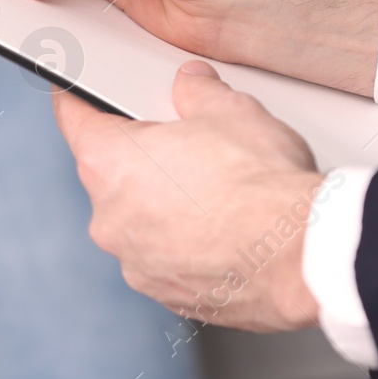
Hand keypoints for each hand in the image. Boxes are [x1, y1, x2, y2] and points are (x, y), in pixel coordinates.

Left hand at [55, 62, 323, 331]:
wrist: (305, 257)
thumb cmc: (264, 186)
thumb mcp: (231, 111)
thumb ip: (198, 91)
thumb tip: (192, 83)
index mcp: (109, 162)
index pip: (72, 118)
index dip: (76, 99)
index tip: (74, 93)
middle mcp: (109, 217)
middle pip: (108, 172)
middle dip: (139, 157)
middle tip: (182, 144)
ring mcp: (135, 262)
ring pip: (137, 220)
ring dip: (162, 205)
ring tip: (213, 192)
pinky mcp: (166, 295)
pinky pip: (164, 258)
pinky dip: (184, 245)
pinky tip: (222, 231)